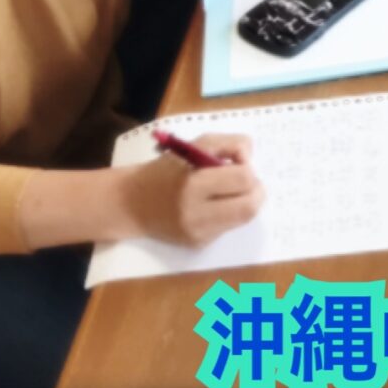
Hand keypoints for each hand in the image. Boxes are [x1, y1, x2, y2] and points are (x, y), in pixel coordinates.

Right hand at [122, 134, 263, 246]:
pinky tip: (213, 205)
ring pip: (243, 219)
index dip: (247, 168)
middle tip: (243, 180)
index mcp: (193, 185)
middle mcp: (196, 214)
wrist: (131, 204)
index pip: (244, 179)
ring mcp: (198, 234)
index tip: (237, 163)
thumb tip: (249, 157)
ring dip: (245, 202)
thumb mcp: (194, 145)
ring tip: (229, 191)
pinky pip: (228, 227)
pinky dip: (229, 213)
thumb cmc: (165, 170)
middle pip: (249, 207)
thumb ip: (228, 143)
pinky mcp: (198, 244)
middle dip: (255, 190)